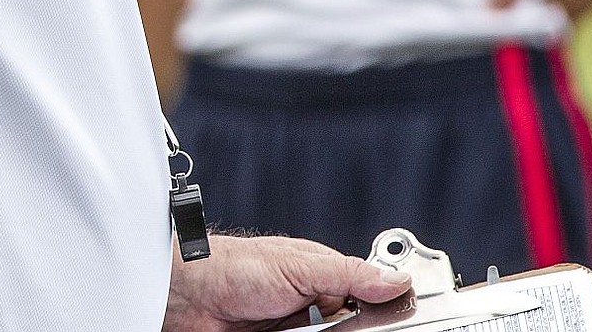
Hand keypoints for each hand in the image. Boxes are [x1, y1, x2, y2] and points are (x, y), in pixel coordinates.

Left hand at [164, 233, 412, 331]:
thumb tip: (395, 280)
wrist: (189, 296)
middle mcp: (313, 307)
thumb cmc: (235, 266)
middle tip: (332, 325)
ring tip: (295, 326)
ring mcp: (297, 331)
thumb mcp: (299, 267)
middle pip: (352, 328)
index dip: (383, 311)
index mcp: (322, 277)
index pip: (368, 298)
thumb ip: (348, 273)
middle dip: (350, 328)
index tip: (403, 318)